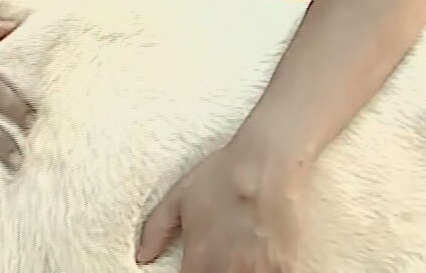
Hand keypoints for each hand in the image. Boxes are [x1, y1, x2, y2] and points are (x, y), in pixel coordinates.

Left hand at [134, 140, 304, 271]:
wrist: (266, 163)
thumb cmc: (223, 176)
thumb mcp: (178, 197)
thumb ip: (155, 230)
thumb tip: (141, 256)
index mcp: (199, 260)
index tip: (190, 269)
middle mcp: (228, 270)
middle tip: (214, 262)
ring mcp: (258, 271)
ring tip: (235, 261)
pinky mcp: (284, 267)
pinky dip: (263, 272)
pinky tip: (258, 262)